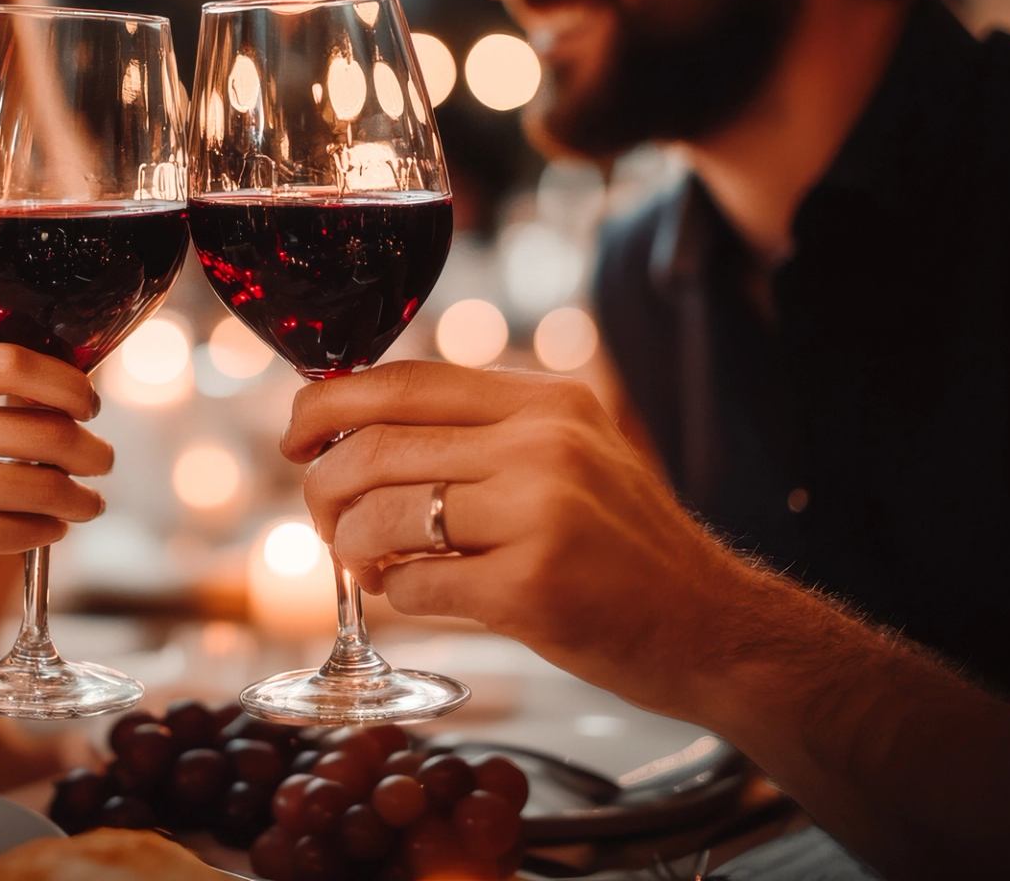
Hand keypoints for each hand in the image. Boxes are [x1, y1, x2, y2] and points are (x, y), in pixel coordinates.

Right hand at [0, 344, 111, 579]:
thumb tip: (82, 396)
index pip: (8, 364)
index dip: (65, 383)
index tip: (89, 405)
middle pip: (35, 430)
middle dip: (87, 449)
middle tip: (102, 460)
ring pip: (30, 486)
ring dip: (77, 497)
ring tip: (90, 501)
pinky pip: (11, 530)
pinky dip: (46, 529)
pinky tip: (54, 525)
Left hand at [284, 360, 758, 718]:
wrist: (713, 629)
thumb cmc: (624, 550)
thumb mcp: (571, 457)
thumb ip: (484, 436)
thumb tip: (358, 431)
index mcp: (546, 402)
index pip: (405, 380)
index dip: (329, 403)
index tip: (296, 434)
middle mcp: (543, 445)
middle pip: (378, 446)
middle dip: (322, 485)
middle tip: (322, 517)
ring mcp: (541, 515)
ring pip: (384, 515)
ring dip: (351, 545)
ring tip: (364, 561)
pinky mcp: (533, 589)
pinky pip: (415, 585)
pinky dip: (394, 594)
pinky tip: (412, 594)